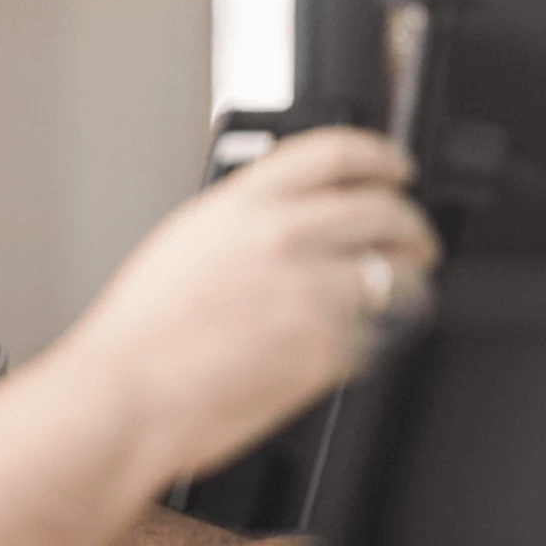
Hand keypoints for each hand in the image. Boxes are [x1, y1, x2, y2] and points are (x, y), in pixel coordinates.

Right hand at [68, 127, 438, 476]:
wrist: (129, 392)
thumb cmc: (141, 333)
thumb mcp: (185, 244)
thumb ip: (245, 223)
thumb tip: (293, 222)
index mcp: (243, 204)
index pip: (335, 153)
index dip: (379, 157)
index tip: (395, 169)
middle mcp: (284, 236)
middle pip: (386, 210)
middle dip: (413, 227)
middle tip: (417, 243)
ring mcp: (314, 290)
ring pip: (398, 278)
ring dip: (405, 287)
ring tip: (393, 300)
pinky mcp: (330, 346)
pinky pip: (376, 335)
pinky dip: (369, 340)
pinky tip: (340, 347)